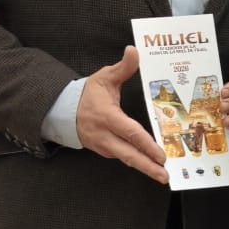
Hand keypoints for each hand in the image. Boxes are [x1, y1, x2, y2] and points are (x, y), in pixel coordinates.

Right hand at [76, 46, 168, 183]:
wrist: (63, 110)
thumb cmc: (88, 94)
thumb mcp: (104, 77)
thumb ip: (123, 67)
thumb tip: (134, 51)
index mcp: (107, 117)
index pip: (130, 133)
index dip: (146, 145)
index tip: (160, 155)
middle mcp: (105, 135)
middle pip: (129, 155)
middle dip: (147, 167)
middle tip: (165, 177)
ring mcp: (103, 145)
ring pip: (126, 159)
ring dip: (144, 168)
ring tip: (162, 176)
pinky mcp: (104, 150)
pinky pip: (122, 157)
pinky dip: (136, 161)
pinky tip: (150, 165)